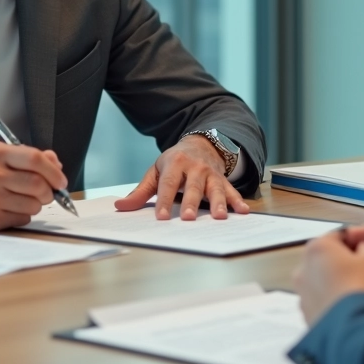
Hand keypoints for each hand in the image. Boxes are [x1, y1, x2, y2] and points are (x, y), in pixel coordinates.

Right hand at [0, 142, 67, 230]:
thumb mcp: (0, 155)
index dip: (54, 171)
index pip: (35, 159)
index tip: (61, 181)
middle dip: (49, 191)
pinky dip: (24, 214)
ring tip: (24, 199)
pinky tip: (11, 208)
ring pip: (33, 204)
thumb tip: (56, 165)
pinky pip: (23, 218)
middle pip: (37, 184)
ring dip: (36, 204)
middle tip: (47, 193)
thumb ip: (30, 156)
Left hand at [113, 134, 249, 220]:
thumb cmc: (174, 162)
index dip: (165, 201)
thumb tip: (120, 206)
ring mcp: (211, 173)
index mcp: (175, 163)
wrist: (200, 144)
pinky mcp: (223, 179)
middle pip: (193, 187)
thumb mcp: (156, 172)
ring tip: (220, 217)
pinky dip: (238, 201)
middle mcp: (195, 167)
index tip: (162, 218)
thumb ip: (141, 192)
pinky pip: (232, 190)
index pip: (168, 184)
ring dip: (219, 203)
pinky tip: (243, 211)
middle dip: (192, 203)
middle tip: (189, 219)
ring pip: (215, 189)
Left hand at [292, 231, 363, 324]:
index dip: (355, 243)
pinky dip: (332, 303)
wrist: (353, 329)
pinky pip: (321, 302)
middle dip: (343, 264)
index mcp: (317, 247)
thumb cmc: (361, 289)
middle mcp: (303, 268)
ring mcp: (302, 293)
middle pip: (326, 259)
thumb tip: (362, 248)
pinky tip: (349, 309)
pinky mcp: (305, 314)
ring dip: (336, 284)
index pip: (337, 236)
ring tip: (357, 295)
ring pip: (322, 282)